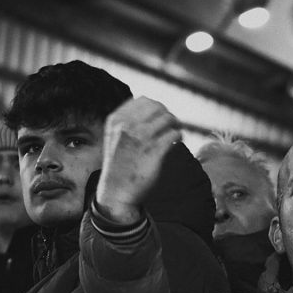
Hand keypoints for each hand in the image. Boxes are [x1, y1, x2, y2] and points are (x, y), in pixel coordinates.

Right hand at [97, 96, 181, 224]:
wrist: (116, 191)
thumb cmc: (118, 166)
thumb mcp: (113, 138)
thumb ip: (126, 122)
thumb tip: (150, 109)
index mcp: (117, 120)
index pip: (143, 100)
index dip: (157, 107)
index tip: (161, 116)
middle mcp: (128, 126)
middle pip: (158, 107)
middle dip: (167, 114)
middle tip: (172, 124)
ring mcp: (142, 137)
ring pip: (168, 119)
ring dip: (175, 125)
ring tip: (175, 133)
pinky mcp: (155, 151)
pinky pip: (174, 135)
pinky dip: (179, 136)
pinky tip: (176, 142)